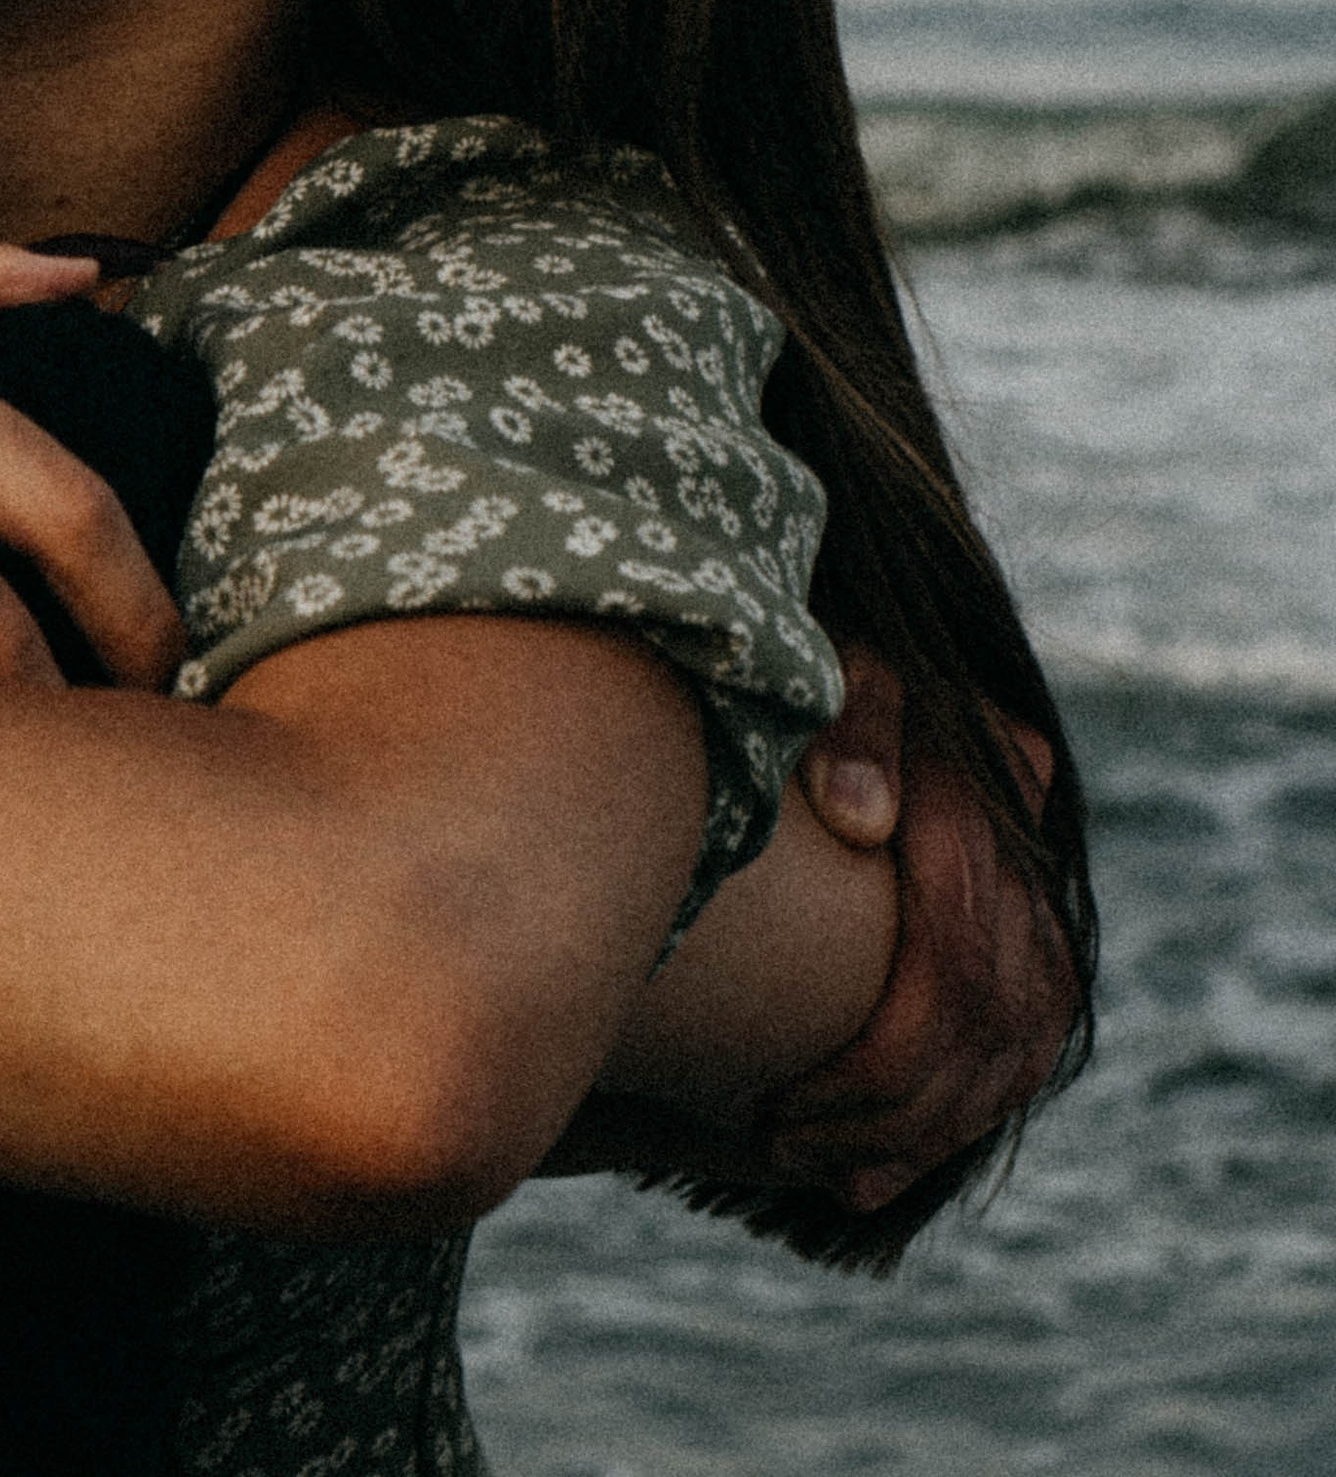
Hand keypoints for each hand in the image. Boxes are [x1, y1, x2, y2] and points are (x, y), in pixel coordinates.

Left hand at [763, 664, 1072, 1208]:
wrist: (859, 649)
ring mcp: (1044, 895)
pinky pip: (1025, 1047)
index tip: (777, 1103)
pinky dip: (962, 1115)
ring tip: (828, 1173)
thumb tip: (863, 817)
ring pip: (1016, 1050)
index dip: (873, 1058)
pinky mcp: (1037, 932)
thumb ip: (849, 722)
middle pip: (983, 1023)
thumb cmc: (809, 650)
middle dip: (886, 1109)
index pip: (953, 965)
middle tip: (780, 1144)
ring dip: (925, 1128)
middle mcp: (1033, 850)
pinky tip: (882, 1165)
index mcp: (988, 783)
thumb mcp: (820, 655)